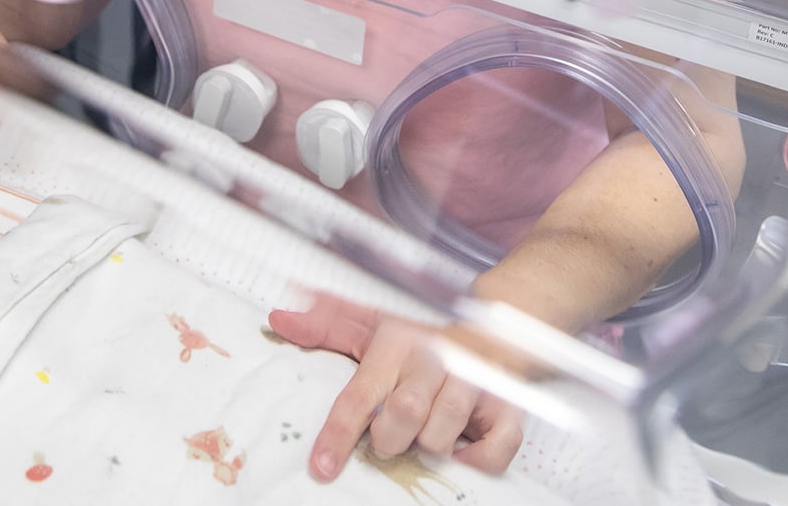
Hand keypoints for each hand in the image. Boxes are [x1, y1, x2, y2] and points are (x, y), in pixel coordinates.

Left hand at [269, 294, 522, 480]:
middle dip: (389, 438)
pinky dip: (477, 460)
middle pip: (405, 415)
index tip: (323, 467)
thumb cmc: (425, 331)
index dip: (338, 434)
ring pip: (443, 435)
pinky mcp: (508, 405)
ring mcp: (475, 382)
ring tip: (426, 431)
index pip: (361, 395)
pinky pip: (496, 449)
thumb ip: (327, 324)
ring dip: (429, 445)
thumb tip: (279, 320)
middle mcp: (436, 361)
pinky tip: (463, 448)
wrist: (497, 319)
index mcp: (398, 343)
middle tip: (389, 437)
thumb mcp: (374, 321)